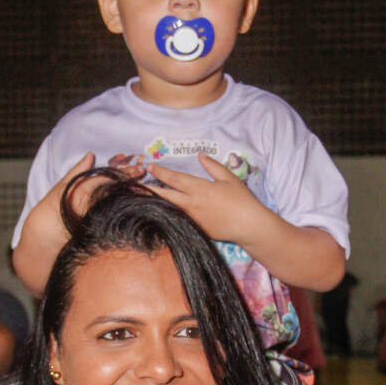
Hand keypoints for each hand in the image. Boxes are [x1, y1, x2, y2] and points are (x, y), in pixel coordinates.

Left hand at [148, 154, 263, 243]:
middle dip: (150, 189)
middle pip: (165, 195)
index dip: (160, 173)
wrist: (249, 225)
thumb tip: (200, 155)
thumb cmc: (241, 199)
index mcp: (200, 188)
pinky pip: (177, 220)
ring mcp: (192, 219)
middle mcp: (192, 204)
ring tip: (142, 198)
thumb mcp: (228, 178)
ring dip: (156, 203)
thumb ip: (212, 166)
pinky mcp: (195, 229)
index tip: (150, 167)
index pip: (174, 179)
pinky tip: (158, 213)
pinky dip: (166, 215)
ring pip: (168, 209)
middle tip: (136, 185)